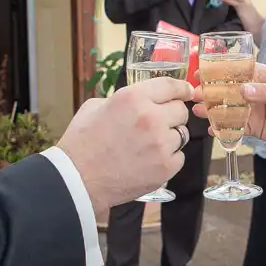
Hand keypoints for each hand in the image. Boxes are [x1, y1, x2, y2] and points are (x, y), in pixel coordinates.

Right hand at [57, 77, 192, 220]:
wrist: (78, 180)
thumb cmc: (82, 143)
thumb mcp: (96, 107)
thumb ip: (124, 100)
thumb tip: (140, 100)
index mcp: (133, 98)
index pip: (171, 85)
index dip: (182, 88)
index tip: (187, 91)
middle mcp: (151, 118)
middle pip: (181, 111)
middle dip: (171, 115)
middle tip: (157, 124)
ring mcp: (161, 144)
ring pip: (182, 134)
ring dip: (169, 138)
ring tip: (149, 145)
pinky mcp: (166, 167)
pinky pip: (179, 157)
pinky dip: (168, 159)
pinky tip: (149, 161)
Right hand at [192, 63, 265, 167]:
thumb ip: (265, 92)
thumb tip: (242, 91)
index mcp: (263, 76)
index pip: (238, 70)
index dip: (219, 71)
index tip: (202, 72)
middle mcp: (255, 92)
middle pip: (229, 90)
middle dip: (212, 92)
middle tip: (195, 94)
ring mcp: (254, 110)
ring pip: (229, 109)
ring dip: (214, 110)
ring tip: (199, 111)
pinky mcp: (256, 128)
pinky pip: (236, 127)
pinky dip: (224, 129)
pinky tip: (212, 130)